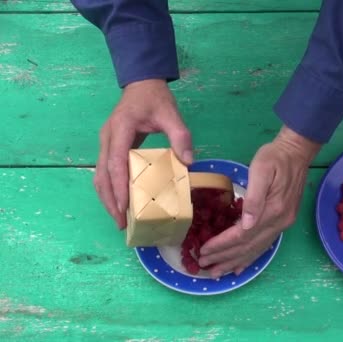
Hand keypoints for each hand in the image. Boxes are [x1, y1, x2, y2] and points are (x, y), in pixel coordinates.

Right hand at [94, 79, 192, 227]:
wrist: (142, 84)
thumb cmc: (156, 99)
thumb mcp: (172, 114)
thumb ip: (181, 136)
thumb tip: (189, 162)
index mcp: (120, 128)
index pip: (116, 162)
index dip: (119, 187)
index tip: (124, 208)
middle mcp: (107, 138)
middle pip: (102, 174)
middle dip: (110, 200)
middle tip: (121, 223)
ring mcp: (105, 143)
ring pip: (99, 175)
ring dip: (107, 198)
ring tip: (119, 219)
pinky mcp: (108, 147)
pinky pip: (104, 172)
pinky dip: (109, 189)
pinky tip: (119, 203)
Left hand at [197, 125, 320, 277]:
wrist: (297, 153)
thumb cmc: (275, 157)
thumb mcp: (262, 169)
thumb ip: (254, 197)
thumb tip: (246, 224)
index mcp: (273, 210)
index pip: (242, 234)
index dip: (222, 245)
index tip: (204, 251)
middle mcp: (280, 222)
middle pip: (248, 246)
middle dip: (224, 257)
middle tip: (203, 265)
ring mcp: (283, 224)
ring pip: (256, 250)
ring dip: (235, 262)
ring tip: (216, 272)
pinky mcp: (283, 222)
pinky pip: (265, 246)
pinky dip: (250, 258)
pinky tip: (239, 267)